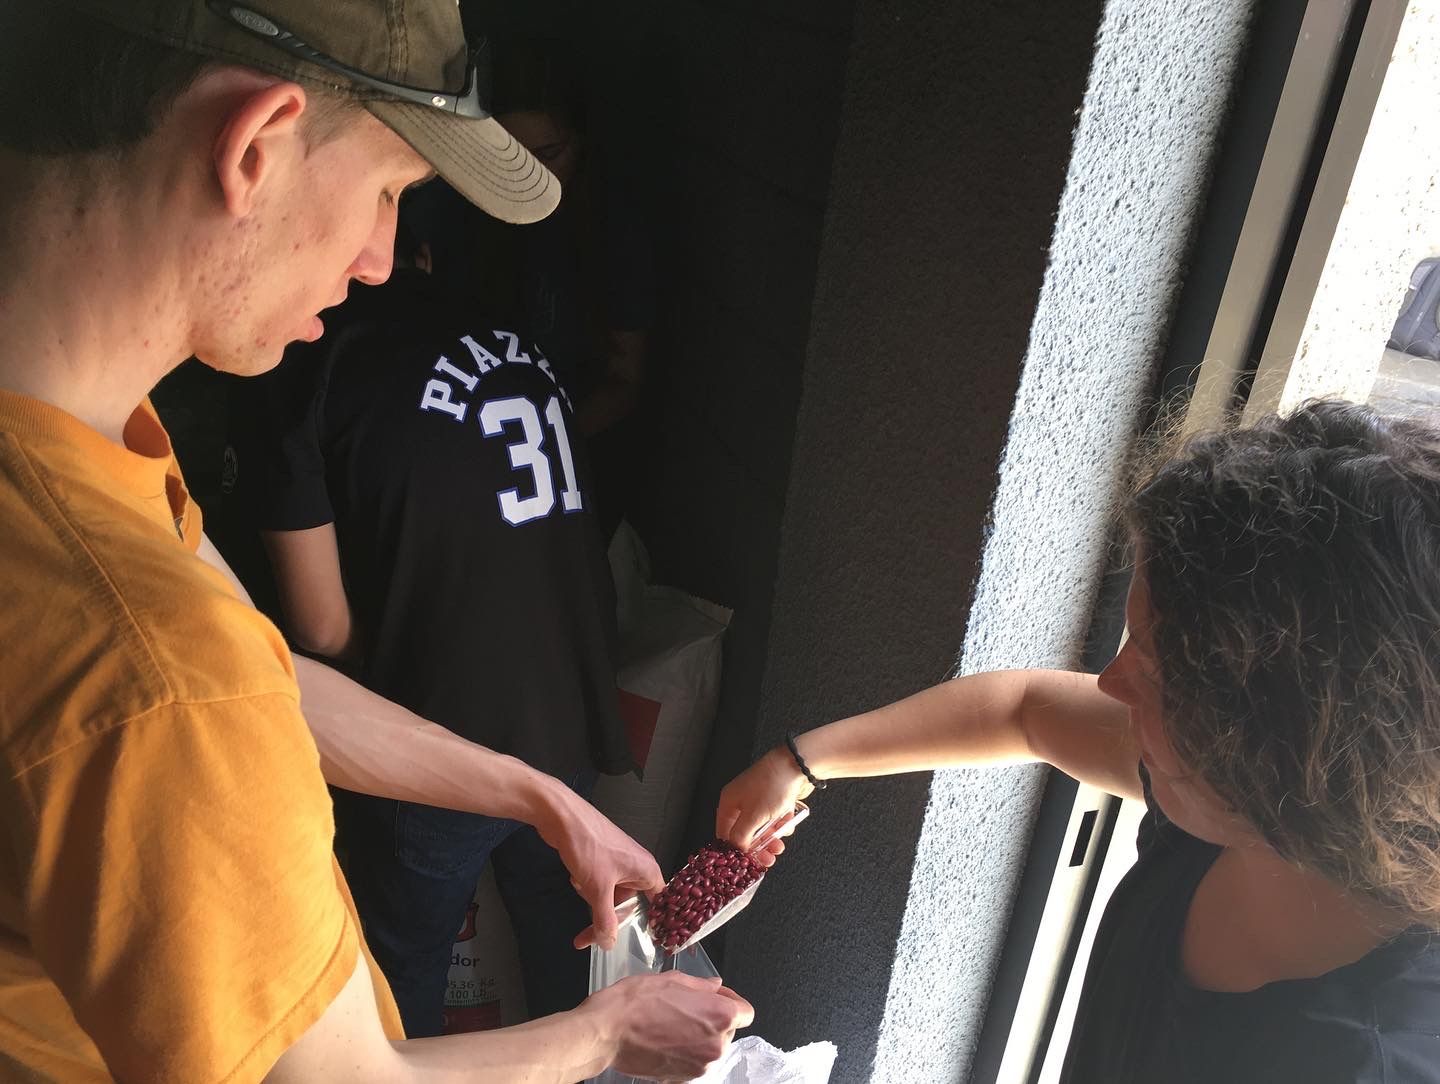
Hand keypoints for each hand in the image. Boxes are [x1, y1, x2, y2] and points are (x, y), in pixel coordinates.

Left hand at [530, 782, 664, 949]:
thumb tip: (608, 944)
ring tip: (580, 887)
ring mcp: (618, 864)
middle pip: (628, 905)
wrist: (562, 817)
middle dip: (607, 918)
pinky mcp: (602, 861)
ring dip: (593, 900)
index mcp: (646, 871)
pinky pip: (599, 885)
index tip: (642, 945)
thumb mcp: (598, 889)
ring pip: (610, 896)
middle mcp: (636, 867)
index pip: (659, 905)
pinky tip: (575, 878)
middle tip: (587, 938)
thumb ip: (605, 920)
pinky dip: (587, 887)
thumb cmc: (589, 846)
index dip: (652, 924)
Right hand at [588, 972, 753, 1081]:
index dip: (731, 1000)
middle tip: (688, 1007)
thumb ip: (701, 985)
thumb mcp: (672, 980)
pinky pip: (695, 1062)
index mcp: (719, 1015)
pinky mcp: (683, 1078)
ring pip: (712, 1048)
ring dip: (700, 1036)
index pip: (746, 1012)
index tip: (715, 996)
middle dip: (714, 1018)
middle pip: (729, 1030)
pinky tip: (666, 1039)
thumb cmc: (635, 1003)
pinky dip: (687, 1052)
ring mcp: (700, 1065)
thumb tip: (715, 987)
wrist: (607, 1033)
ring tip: (673, 1023)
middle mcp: (715, 1044)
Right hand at [715, 746, 812, 866]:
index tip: (746, 862)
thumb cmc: (771, 786)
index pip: (725, 832)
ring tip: (780, 844)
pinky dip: (781, 822)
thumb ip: (741, 836)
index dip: (735, 848)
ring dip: (772, 836)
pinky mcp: (775, 797)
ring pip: (762, 826)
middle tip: (768, 858)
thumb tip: (736, 849)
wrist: (796, 765)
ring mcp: (759, 798)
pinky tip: (787, 822)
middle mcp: (741, 800)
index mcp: (729, 802)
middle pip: (746, 832)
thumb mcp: (753, 817)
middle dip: (758, 846)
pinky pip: (775, 817)